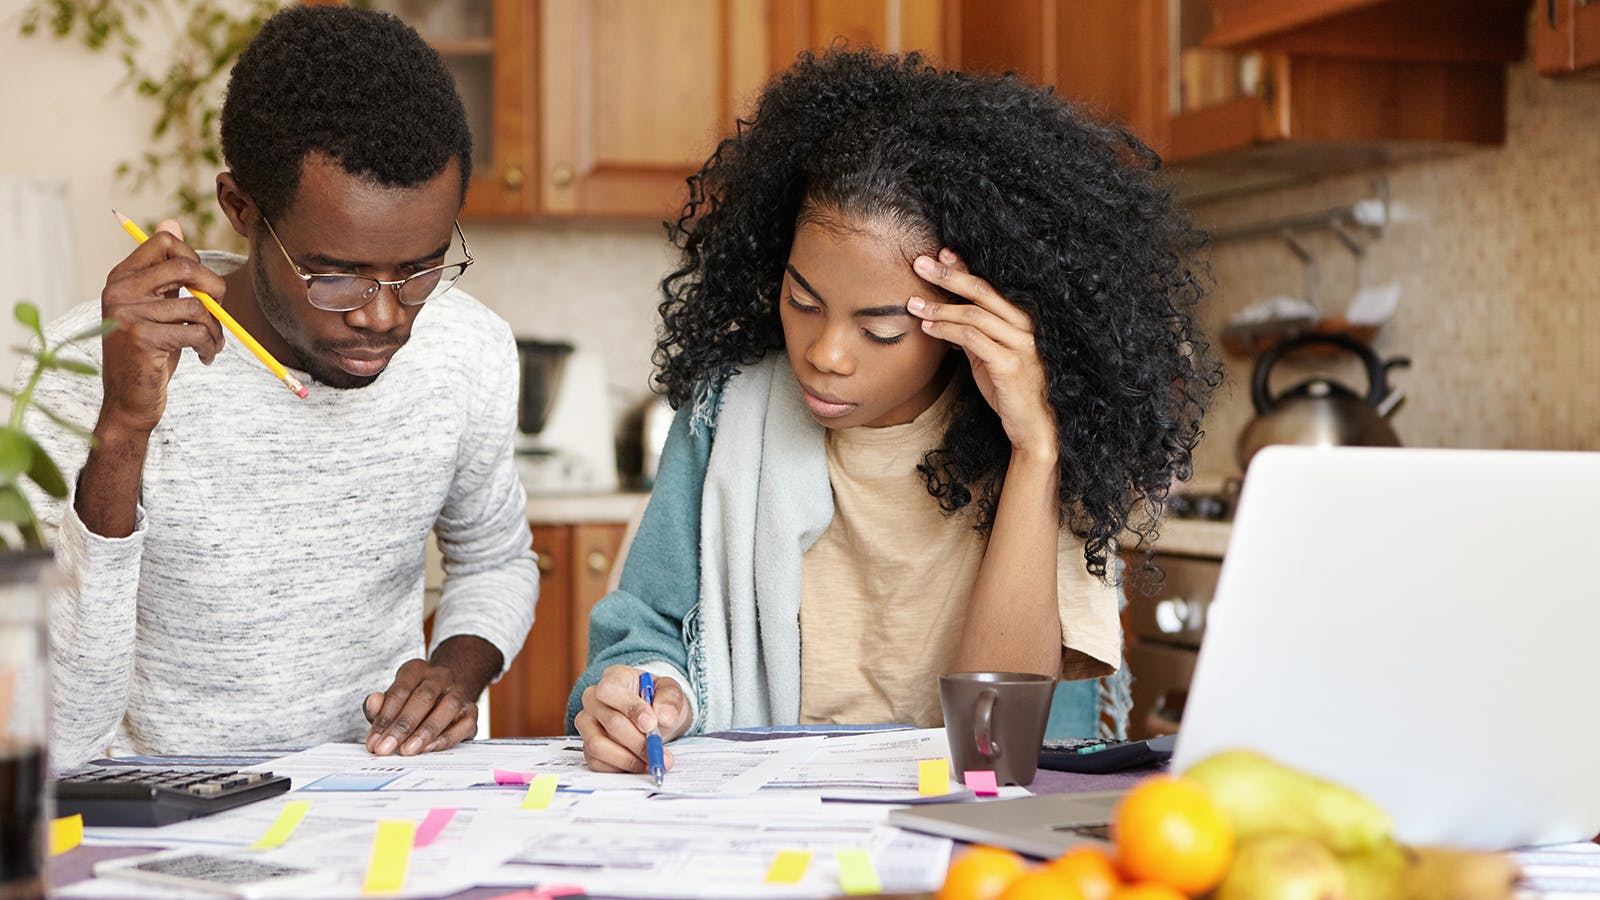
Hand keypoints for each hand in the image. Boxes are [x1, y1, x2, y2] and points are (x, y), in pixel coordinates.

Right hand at [98, 221, 225, 436]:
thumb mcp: (157, 307)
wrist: (129, 401)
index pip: (164, 240)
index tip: (202, 286)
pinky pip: (196, 332)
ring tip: (212, 345)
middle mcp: (120, 290)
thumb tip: (173, 221)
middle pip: (185, 266)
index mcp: (122, 277)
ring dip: (216, 330)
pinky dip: (210, 346)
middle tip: (220, 313)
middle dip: (215, 289)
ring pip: (197, 307)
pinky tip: (204, 357)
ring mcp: (128, 314)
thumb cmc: (150, 352)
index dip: (195, 258)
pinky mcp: (142, 339)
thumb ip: (165, 271)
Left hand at [364, 658, 478, 755]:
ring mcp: (458, 693)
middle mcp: (440, 677)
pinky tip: (429, 748)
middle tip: (387, 748)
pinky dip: (447, 737)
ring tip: (408, 750)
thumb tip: (373, 703)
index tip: (374, 742)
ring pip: (448, 707)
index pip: (401, 690)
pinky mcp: (471, 711)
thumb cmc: (409, 702)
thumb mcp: (389, 701)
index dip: (385, 717)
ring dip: (426, 731)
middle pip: (424, 697)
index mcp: (416, 669)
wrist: (442, 698)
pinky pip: (465, 723)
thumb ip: (378, 705)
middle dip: (404, 725)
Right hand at [574, 665, 690, 773]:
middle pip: (610, 722)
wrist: (654, 717)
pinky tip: (639, 765)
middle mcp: (593, 699)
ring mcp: (587, 724)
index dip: (631, 709)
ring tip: (652, 762)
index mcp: (613, 678)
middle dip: (638, 742)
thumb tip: (664, 717)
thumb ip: (670, 699)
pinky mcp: (587, 746)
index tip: (651, 725)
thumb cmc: (657, 701)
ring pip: (598, 745)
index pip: (610, 690)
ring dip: (629, 759)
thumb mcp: (671, 692)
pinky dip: (620, 768)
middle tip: (659, 753)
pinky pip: (597, 762)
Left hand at [909, 248, 1056, 458]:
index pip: (987, 286)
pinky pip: (973, 340)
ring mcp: (1020, 344)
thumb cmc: (1008, 389)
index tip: (939, 254)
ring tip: (913, 304)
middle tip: (919, 264)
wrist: (1031, 425)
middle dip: (947, 276)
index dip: (963, 269)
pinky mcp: (1010, 364)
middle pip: (981, 292)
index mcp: (1019, 319)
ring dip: (940, 308)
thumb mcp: (988, 355)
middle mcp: (1023, 326)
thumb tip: (943, 314)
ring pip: (974, 315)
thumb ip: (973, 333)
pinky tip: (928, 329)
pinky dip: (947, 331)